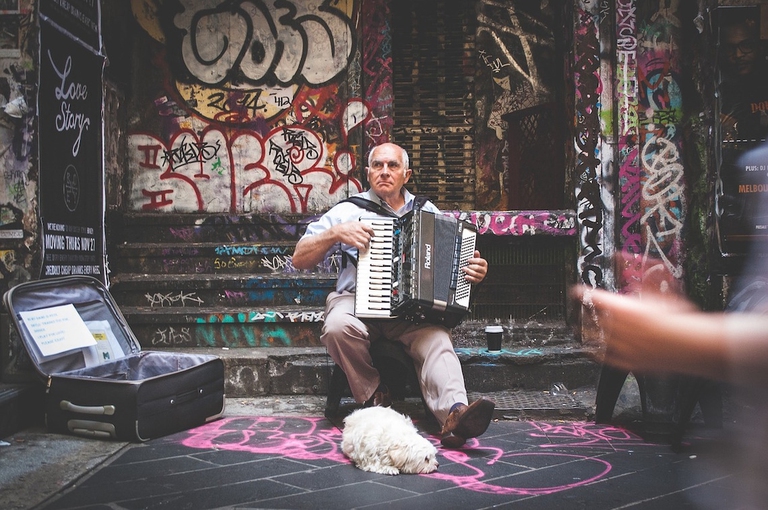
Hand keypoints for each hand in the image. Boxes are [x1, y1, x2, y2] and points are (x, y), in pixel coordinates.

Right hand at [334, 221, 375, 250]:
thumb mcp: (353, 222)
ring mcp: (357, 237)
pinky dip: (363, 249)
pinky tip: (363, 250)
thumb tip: (363, 227)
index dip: (372, 233)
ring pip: (366, 242)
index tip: (373, 235)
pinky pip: (362, 247)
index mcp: (359, 225)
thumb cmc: (343, 227)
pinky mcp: (354, 242)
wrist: (338, 231)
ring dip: (367, 245)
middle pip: (368, 236)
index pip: (370, 229)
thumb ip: (359, 225)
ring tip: (366, 246)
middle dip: (369, 240)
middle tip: (368, 241)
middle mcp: (359, 231)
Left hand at [462, 250, 487, 283]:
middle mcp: (484, 270)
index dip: (473, 260)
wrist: (477, 276)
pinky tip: (465, 276)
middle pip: (477, 267)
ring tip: (464, 269)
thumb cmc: (476, 267)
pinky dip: (469, 278)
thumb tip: (476, 251)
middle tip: (465, 265)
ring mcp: (481, 276)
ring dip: (468, 271)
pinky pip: (473, 279)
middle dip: (470, 266)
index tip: (468, 260)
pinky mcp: (478, 280)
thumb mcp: (476, 261)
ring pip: (475, 274)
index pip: (480, 261)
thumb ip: (476, 256)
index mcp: (484, 264)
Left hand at [571, 285, 717, 375]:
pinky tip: (591, 352)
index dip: (584, 293)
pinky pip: (604, 358)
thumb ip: (644, 279)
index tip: (577, 291)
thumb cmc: (676, 318)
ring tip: (581, 330)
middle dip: (585, 314)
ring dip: (587, 333)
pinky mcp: (626, 361)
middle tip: (581, 311)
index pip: (595, 297)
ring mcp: (620, 346)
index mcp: (622, 308)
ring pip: (594, 339)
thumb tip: (631, 261)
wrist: (688, 345)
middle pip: (592, 319)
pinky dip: (596, 354)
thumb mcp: (660, 293)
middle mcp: (617, 327)